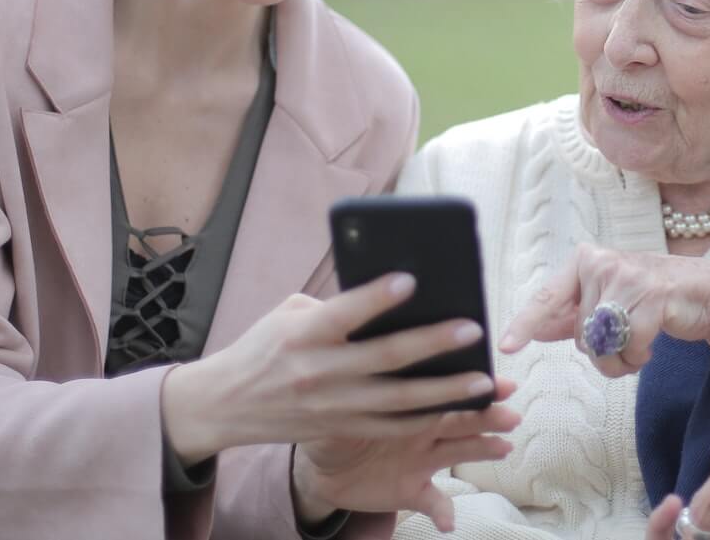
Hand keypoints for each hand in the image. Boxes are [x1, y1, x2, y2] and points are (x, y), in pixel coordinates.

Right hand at [162, 273, 507, 460]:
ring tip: (483, 379)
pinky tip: (457, 407)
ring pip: (398, 400)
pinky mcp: (340, 428)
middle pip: (384, 358)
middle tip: (473, 329)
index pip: (343, 313)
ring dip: (445, 390)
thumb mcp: (288, 315)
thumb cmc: (264, 348)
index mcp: (302, 334)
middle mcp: (318, 372)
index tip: (411, 280)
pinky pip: (392, 426)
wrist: (225, 405)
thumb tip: (388, 299)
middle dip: (432, 344)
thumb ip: (334, 307)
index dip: (376, 298)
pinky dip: (426, 418)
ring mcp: (331, 406)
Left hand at [293, 377, 522, 531]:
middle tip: (511, 413)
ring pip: (459, 452)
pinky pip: (433, 502)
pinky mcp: (412, 490)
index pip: (444, 388)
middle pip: (462, 418)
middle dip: (489, 415)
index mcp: (409, 402)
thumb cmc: (332, 422)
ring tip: (503, 447)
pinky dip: (443, 511)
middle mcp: (424, 429)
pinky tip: (449, 521)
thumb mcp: (335, 400)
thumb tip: (347, 362)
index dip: (472, 383)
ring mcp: (422, 460)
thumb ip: (348, 384)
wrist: (322, 467)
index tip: (497, 380)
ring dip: (483, 450)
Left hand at [500, 244, 709, 381]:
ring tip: (639, 344)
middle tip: (625, 339)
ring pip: (603, 344)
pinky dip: (639, 357)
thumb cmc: (654, 298)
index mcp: (585, 261)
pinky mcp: (653, 295)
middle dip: (601, 351)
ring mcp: (628, 276)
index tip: (506, 346)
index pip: (548, 297)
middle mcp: (602, 263)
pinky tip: (652, 344)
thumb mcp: (608, 303)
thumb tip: (534, 329)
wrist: (708, 294)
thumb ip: (572, 315)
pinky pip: (630, 347)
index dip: (525, 324)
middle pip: (580, 334)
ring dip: (621, 359)